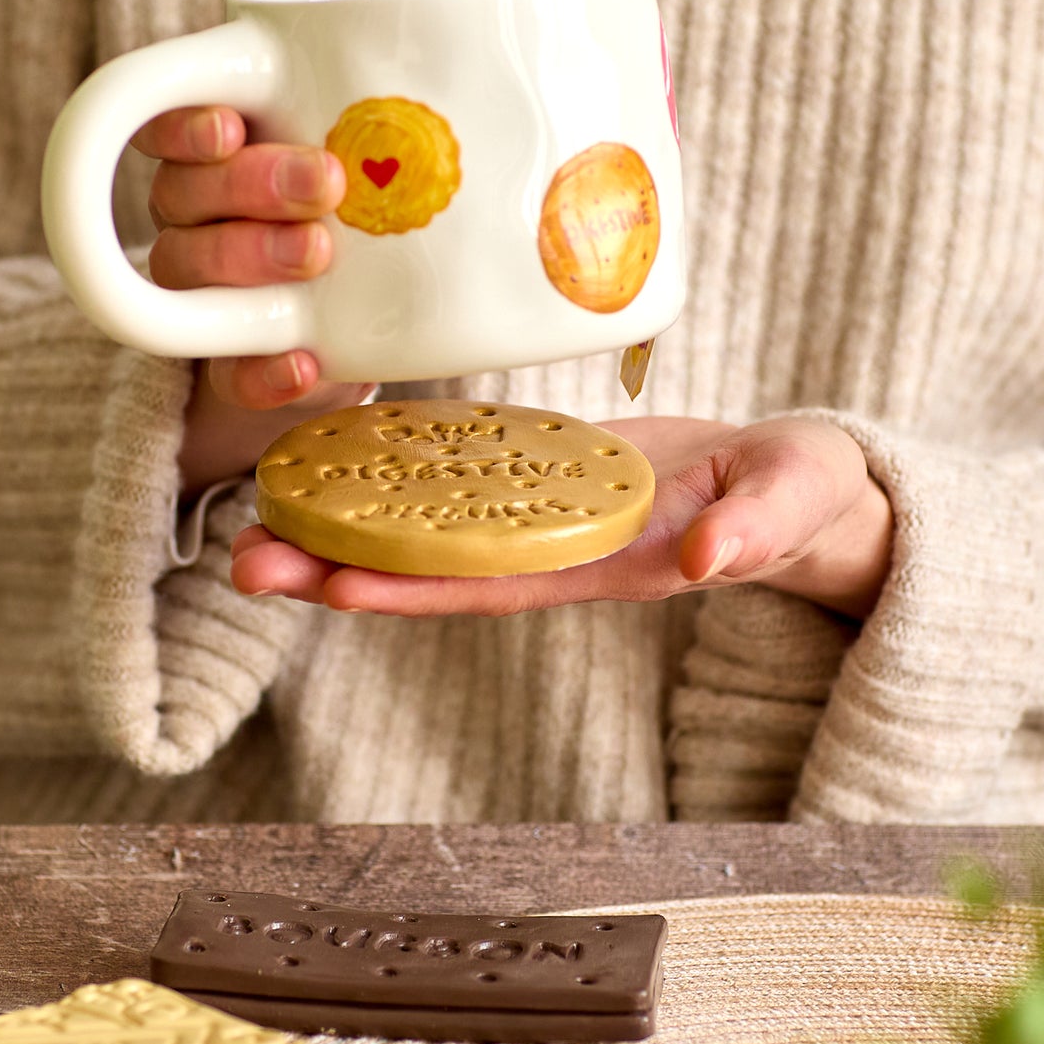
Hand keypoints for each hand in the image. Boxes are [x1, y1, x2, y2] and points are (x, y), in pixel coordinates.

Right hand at [133, 106, 371, 499]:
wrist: (360, 334)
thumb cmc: (362, 220)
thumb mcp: (371, 173)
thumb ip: (377, 143)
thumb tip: (453, 95)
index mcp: (215, 155)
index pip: (168, 123)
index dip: (182, 123)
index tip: (230, 127)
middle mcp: (191, 216)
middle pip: (183, 189)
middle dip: (251, 182)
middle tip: (326, 184)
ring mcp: (199, 292)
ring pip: (186, 265)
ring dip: (251, 255)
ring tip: (317, 256)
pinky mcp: (228, 364)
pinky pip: (226, 371)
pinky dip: (261, 371)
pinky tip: (302, 364)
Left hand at [231, 415, 894, 619]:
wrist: (794, 483)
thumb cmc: (801, 497)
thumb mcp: (793, 507)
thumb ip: (757, 533)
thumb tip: (710, 561)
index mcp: (609, 565)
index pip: (493, 586)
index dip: (412, 591)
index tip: (331, 591)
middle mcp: (558, 550)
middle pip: (434, 567)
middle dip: (340, 568)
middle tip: (242, 559)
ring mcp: (545, 513)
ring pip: (432, 524)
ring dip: (348, 522)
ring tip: (258, 509)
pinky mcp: (546, 471)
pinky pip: (461, 473)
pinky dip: (396, 468)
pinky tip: (335, 451)